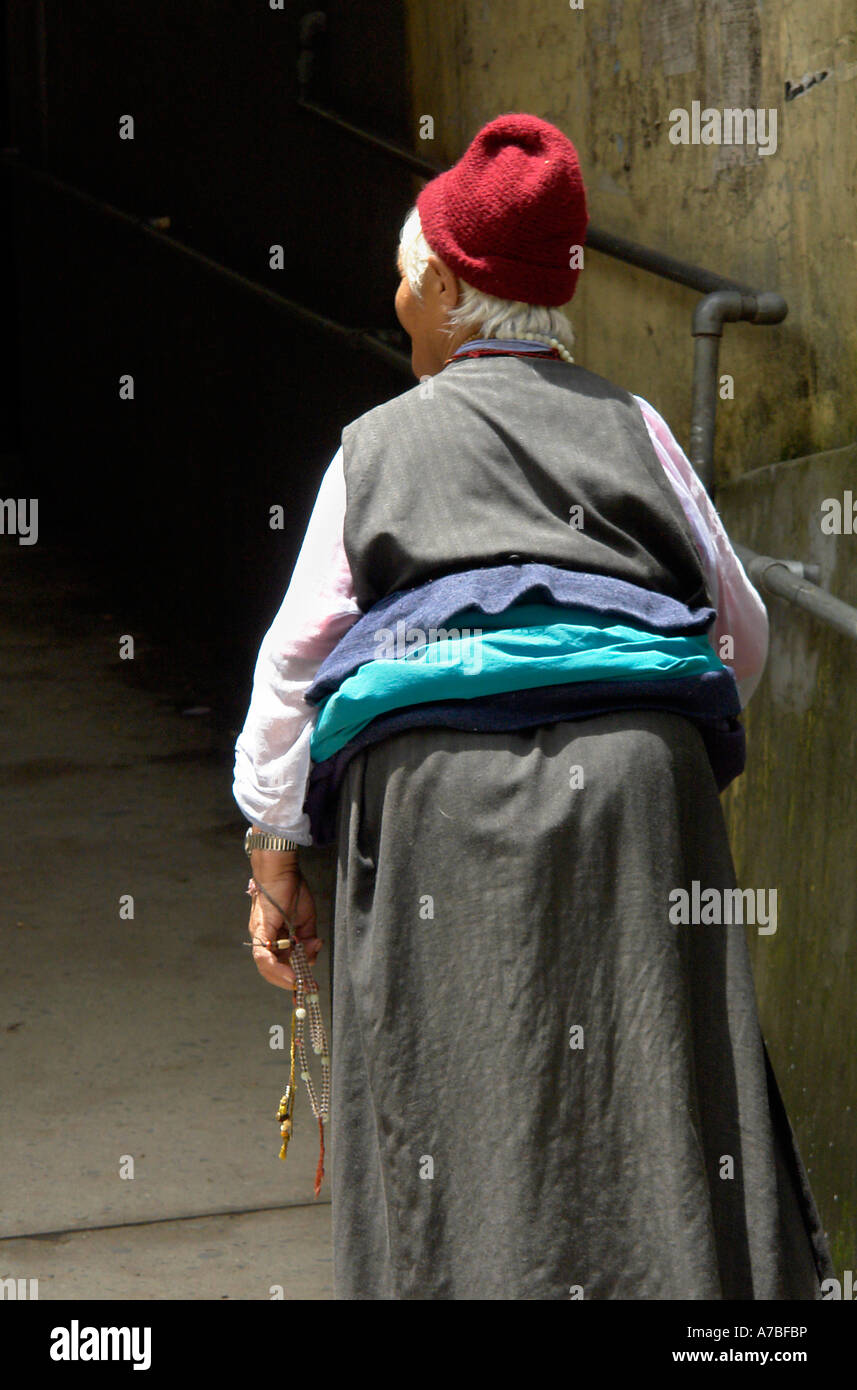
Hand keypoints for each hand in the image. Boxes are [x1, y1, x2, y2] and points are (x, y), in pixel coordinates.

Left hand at [248, 868, 322, 991]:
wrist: (281, 869)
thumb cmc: (292, 889)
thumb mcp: (306, 920)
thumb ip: (307, 940)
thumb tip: (311, 957)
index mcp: (274, 936)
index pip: (280, 962)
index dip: (292, 975)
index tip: (307, 985)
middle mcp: (264, 938)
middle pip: (271, 968)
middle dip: (290, 981)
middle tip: (308, 988)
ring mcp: (260, 934)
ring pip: (265, 966)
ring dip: (285, 977)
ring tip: (301, 982)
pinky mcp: (261, 930)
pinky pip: (263, 956)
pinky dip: (276, 968)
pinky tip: (291, 974)